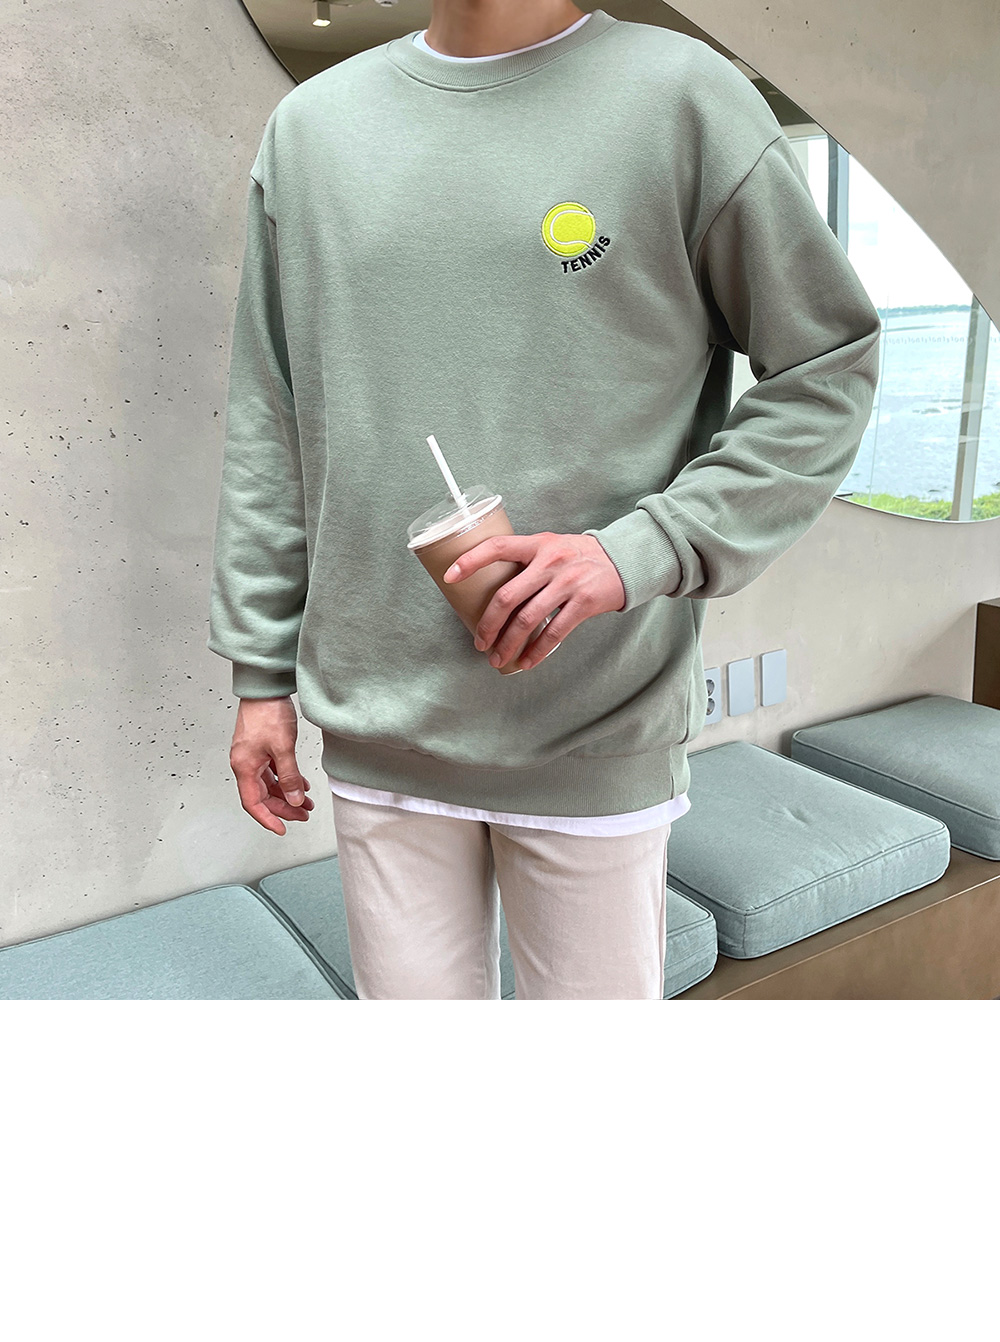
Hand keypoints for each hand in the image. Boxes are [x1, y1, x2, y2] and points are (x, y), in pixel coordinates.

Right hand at [229, 696, 313, 834]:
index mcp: (244, 767)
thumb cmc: (268, 712)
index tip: (282, 829)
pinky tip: (301, 783)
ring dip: (287, 794)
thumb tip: (295, 799)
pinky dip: (286, 779)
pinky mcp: (260, 748)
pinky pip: (273, 771)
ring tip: (306, 802)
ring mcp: (252, 756)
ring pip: (270, 784)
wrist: (265, 688)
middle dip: (284, 807)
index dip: (268, 818)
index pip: (253, 803)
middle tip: (303, 814)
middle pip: (263, 796)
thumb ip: (289, 776)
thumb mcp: (283, 747)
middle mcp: (245, 764)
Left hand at [443, 532, 625, 672]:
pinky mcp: (585, 602)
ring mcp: (568, 582)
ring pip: (528, 619)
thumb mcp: (552, 546)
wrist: (624, 561)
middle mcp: (551, 561)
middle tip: (479, 641)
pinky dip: (537, 651)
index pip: (497, 547)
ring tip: (497, 657)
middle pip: (508, 596)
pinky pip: (554, 633)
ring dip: (508, 644)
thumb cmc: (580, 556)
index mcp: (538, 544)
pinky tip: (526, 661)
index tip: (450, 577)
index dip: (471, 560)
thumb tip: (492, 587)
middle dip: (488, 624)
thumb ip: (527, 560)